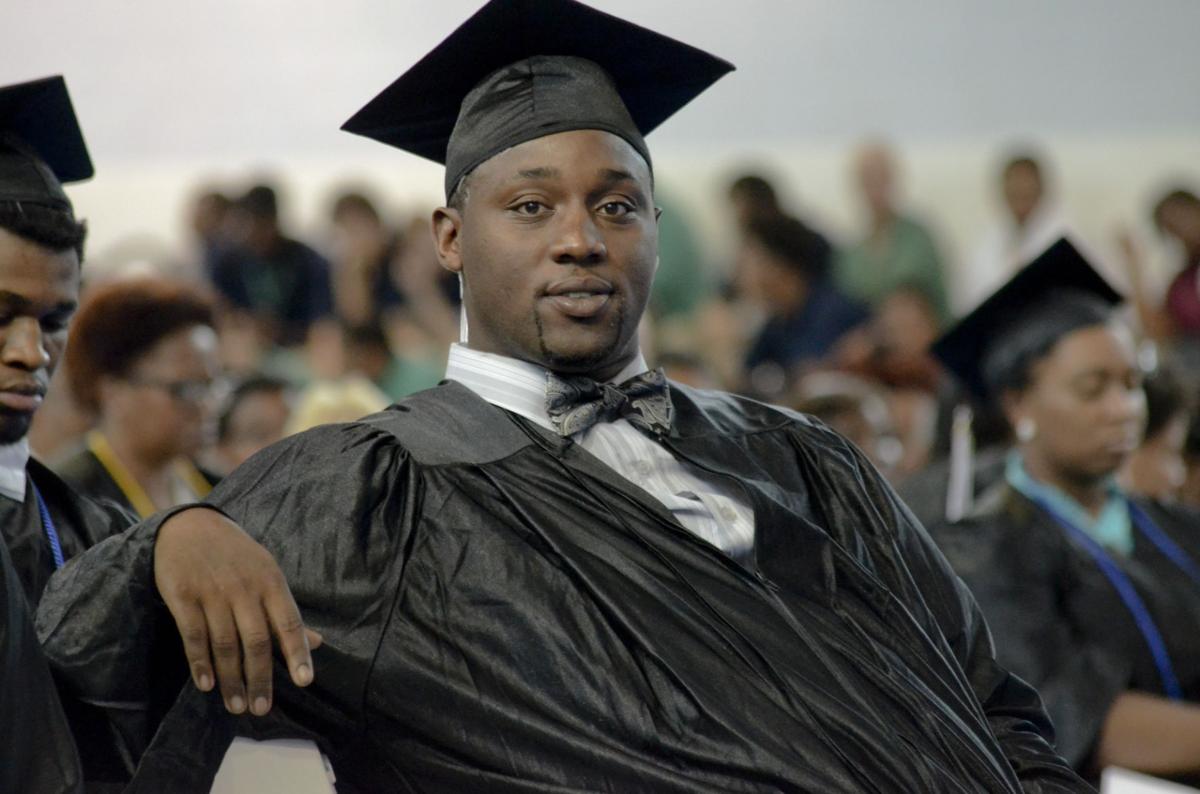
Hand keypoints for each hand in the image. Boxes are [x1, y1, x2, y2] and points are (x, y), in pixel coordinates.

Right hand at [154, 507, 321, 715]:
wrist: (189, 526)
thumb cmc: (236, 556)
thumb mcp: (267, 574)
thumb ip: (287, 612)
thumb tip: (317, 642)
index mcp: (271, 582)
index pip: (289, 622)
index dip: (297, 652)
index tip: (304, 681)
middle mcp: (244, 588)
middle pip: (256, 640)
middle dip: (261, 677)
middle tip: (261, 709)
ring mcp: (213, 592)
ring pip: (225, 643)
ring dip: (231, 679)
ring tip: (236, 705)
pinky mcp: (183, 595)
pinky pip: (193, 635)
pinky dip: (200, 662)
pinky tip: (206, 684)